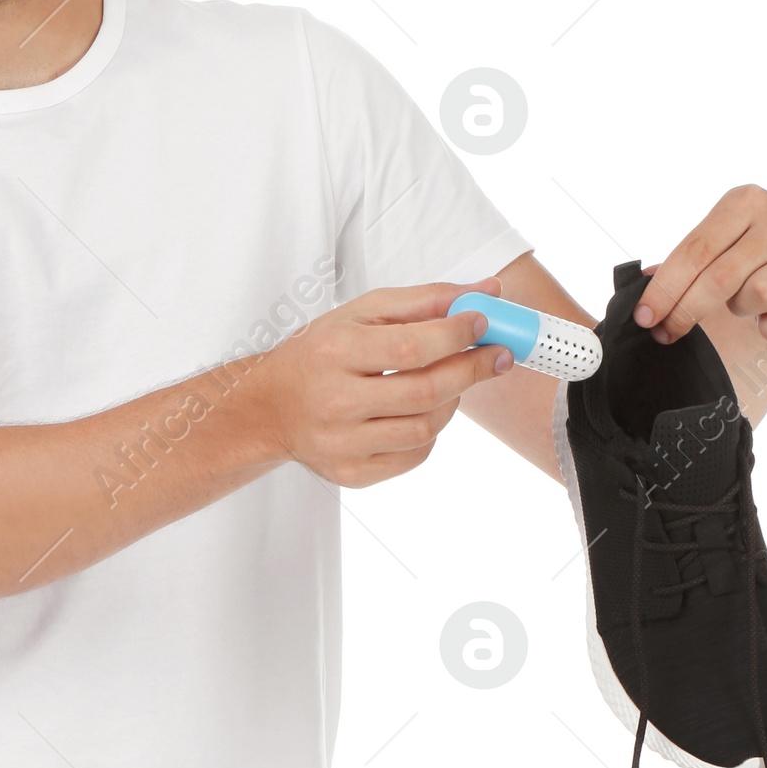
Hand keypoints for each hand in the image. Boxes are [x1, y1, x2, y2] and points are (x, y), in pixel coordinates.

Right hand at [254, 277, 514, 486]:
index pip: (410, 347)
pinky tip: (423, 410)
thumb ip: (424, 300)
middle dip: (472, 369)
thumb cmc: (319, 353)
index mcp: (333, 353)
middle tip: (497, 355)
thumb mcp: (360, 314)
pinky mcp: (352, 473)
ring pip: (425, 428)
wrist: (269, 408)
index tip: (483, 323)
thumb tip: (486, 293)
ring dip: (453, 401)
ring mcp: (342, 444)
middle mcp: (335, 402)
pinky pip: (414, 455)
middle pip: (425, 391)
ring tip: (454, 381)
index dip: (456, 335)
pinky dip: (431, 430)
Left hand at [634, 185, 766, 345]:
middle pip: (719, 278)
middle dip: (685, 312)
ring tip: (746, 301)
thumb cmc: (761, 248)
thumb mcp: (725, 239)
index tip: (643, 317)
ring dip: (738, 310)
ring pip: (753, 298)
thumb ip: (689, 258)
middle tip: (667, 333)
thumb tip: (642, 283)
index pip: (694, 251)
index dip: (664, 289)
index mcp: (745, 201)